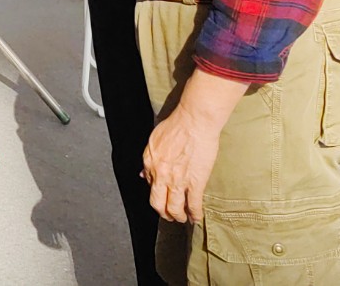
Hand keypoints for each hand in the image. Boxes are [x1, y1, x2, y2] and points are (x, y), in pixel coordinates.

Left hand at [142, 105, 221, 223]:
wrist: (194, 121)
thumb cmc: (177, 125)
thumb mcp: (154, 140)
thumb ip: (149, 158)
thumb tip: (142, 173)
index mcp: (149, 162)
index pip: (148, 184)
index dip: (156, 190)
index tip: (161, 194)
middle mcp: (160, 174)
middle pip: (157, 203)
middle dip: (163, 212)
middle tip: (168, 215)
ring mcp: (178, 180)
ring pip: (174, 208)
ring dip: (178, 216)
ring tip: (182, 218)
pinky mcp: (195, 182)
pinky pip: (193, 205)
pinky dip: (195, 215)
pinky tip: (196, 218)